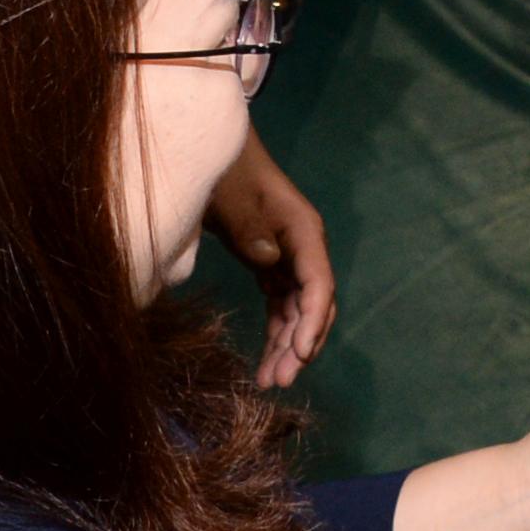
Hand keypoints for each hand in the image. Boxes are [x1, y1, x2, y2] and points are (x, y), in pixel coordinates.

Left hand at [204, 132, 335, 387]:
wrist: (211, 150)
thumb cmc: (225, 169)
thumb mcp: (232, 195)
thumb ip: (249, 227)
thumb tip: (269, 261)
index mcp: (302, 229)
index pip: (318, 282)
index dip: (313, 321)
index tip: (301, 354)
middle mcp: (303, 246)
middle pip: (313, 303)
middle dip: (300, 344)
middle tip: (279, 380)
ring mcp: (287, 256)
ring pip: (297, 310)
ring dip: (288, 346)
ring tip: (270, 380)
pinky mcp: (270, 263)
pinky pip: (280, 305)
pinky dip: (275, 333)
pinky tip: (265, 359)